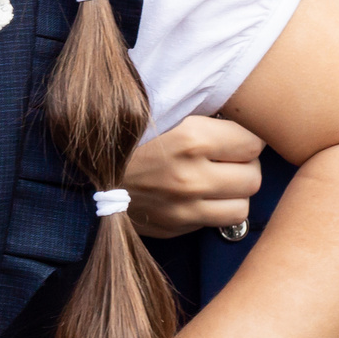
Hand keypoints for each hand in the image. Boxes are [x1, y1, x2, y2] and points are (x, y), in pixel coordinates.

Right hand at [123, 116, 263, 238]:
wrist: (85, 170)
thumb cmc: (126, 134)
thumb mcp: (162, 110)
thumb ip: (201, 113)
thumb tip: (242, 111)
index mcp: (191, 139)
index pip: (253, 142)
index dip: (247, 136)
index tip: (236, 134)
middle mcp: (191, 178)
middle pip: (253, 177)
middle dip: (246, 165)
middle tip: (232, 156)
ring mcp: (184, 208)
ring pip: (242, 206)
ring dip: (235, 192)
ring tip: (222, 179)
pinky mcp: (176, 227)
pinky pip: (216, 223)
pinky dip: (215, 209)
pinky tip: (201, 195)